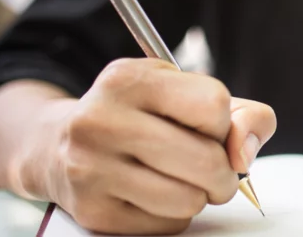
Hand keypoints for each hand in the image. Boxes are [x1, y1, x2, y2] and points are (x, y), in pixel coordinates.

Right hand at [28, 58, 275, 233]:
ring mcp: (90, 168)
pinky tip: (154, 195)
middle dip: (224, 172)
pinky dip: (173, 215)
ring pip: (189, 199)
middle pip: (206, 159)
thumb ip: (240, 114)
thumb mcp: (183, 93)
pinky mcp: (92, 211)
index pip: (213, 105)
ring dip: (199, 196)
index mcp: (129, 79)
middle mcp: (101, 120)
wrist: (57, 145)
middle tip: (216, 171)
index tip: (209, 128)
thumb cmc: (140, 116)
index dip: (223, 123)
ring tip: (183, 180)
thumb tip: (244, 154)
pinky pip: (166, 225)